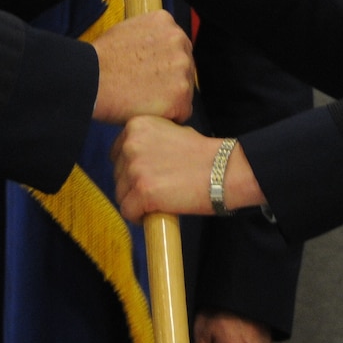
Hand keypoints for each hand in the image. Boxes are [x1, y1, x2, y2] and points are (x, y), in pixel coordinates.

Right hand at [91, 11, 194, 123]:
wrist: (89, 79)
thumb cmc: (100, 58)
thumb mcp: (127, 30)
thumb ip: (150, 36)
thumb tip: (156, 48)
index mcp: (166, 22)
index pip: (176, 47)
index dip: (163, 64)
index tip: (149, 73)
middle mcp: (179, 41)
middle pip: (184, 67)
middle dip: (169, 79)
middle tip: (145, 89)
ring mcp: (183, 68)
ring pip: (184, 89)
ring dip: (168, 98)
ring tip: (142, 100)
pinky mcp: (181, 96)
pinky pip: (181, 112)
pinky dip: (167, 116)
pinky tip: (147, 111)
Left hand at [111, 115, 264, 218]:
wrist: (224, 170)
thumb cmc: (203, 154)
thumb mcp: (172, 131)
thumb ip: (150, 141)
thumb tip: (135, 158)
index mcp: (136, 125)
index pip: (118, 153)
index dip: (131, 168)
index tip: (147, 176)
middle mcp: (131, 144)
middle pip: (118, 174)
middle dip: (132, 185)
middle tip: (156, 190)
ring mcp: (135, 168)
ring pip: (121, 194)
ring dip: (135, 201)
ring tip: (157, 202)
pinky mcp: (142, 191)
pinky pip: (128, 211)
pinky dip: (139, 217)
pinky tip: (154, 214)